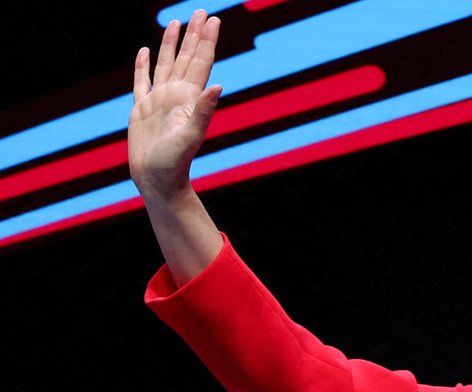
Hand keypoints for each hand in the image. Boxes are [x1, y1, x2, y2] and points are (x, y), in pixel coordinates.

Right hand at [128, 9, 220, 199]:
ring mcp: (159, 101)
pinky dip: (143, 66)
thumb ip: (204, 111)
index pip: (201, 62)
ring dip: (172, 44)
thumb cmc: (175, 163)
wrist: (157, 182)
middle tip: (201, 12)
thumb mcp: (190, 136)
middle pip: (187, 58)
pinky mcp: (141, 110)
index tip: (214, 20)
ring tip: (177, 23)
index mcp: (189, 98)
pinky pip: (141, 82)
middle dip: (194, 35)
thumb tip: (218, 85)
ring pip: (166, 64)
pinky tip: (143, 51)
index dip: (207, 41)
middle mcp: (176, 96)